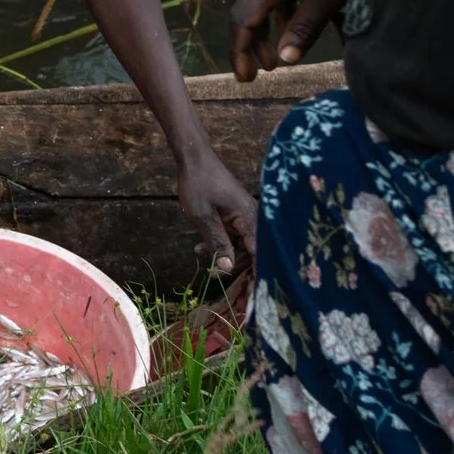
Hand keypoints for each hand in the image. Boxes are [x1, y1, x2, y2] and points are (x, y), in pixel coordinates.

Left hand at [174, 138, 258, 276]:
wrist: (194, 157)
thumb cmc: (198, 183)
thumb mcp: (203, 217)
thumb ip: (217, 243)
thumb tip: (226, 269)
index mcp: (250, 218)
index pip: (260, 253)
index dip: (257, 275)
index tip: (251, 296)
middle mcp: (252, 218)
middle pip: (251, 252)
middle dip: (233, 266)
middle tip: (214, 277)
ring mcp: (244, 216)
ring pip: (240, 245)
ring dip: (221, 253)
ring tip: (199, 253)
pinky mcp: (235, 215)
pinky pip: (232, 235)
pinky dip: (218, 242)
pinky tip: (200, 246)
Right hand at [230, 0, 378, 79]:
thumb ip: (304, 27)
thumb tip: (284, 60)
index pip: (242, 19)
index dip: (239, 50)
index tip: (245, 79)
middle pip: (246, 12)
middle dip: (247, 45)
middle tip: (256, 76)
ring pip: (262, 6)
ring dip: (264, 34)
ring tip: (276, 60)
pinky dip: (280, 20)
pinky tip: (293, 33)